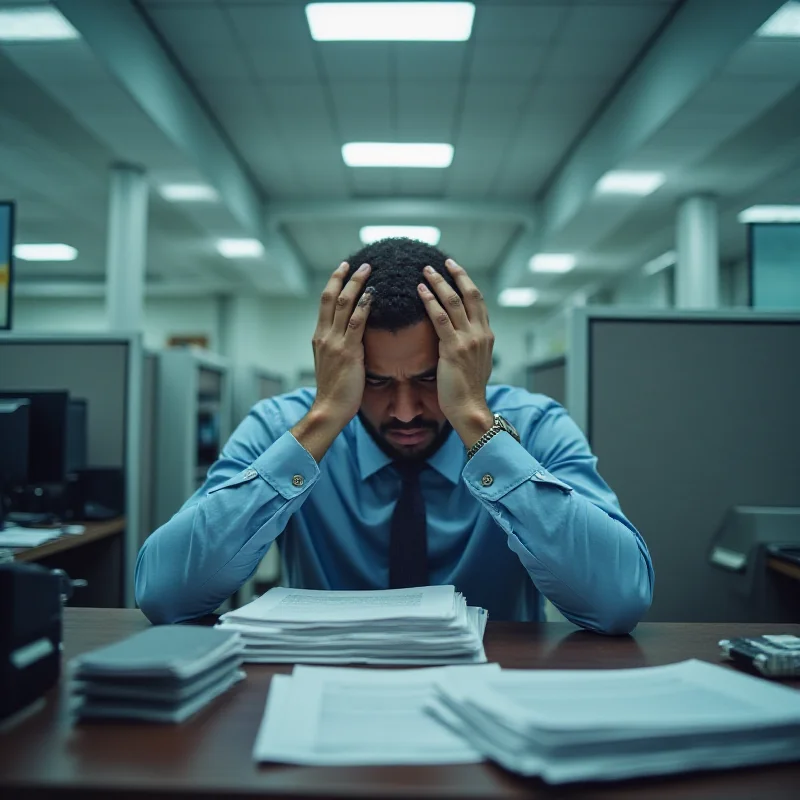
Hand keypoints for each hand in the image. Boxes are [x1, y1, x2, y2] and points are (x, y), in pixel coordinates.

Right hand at [292, 262, 372, 461]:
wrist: (329, 409)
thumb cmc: (335, 392)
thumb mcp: (332, 365)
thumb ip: (339, 348)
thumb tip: (351, 339)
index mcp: (319, 338)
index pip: (325, 304)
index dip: (333, 284)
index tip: (343, 269)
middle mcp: (324, 336)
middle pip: (331, 298)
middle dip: (344, 277)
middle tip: (356, 262)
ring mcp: (335, 343)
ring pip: (344, 304)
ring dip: (357, 284)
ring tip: (369, 270)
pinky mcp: (348, 351)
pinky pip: (357, 322)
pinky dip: (365, 305)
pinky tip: (374, 294)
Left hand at [417, 259, 494, 447]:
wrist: (469, 408)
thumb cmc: (468, 391)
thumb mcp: (474, 363)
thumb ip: (470, 346)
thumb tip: (461, 338)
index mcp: (486, 336)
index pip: (478, 301)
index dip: (467, 283)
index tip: (455, 269)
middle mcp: (481, 334)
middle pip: (470, 295)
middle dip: (456, 275)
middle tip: (442, 262)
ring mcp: (469, 340)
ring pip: (454, 302)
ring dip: (439, 283)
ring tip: (425, 271)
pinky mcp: (454, 349)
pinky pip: (440, 318)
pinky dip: (430, 301)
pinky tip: (420, 291)